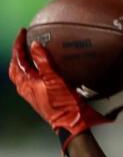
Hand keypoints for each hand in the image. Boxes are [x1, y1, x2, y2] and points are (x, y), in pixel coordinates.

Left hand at [8, 30, 122, 153]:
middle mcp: (27, 89)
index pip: (18, 60)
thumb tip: (35, 46)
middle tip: (23, 44)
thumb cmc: (63, 105)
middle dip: (17, 55)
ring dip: (24, 64)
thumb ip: (44, 62)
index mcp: (26, 83)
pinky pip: (33, 81)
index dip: (19, 45)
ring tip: (31, 54)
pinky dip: (34, 72)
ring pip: (23, 75)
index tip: (23, 33)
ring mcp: (34, 94)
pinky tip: (45, 70)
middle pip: (16, 69)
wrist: (72, 123)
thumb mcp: (54, 80)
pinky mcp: (43, 98)